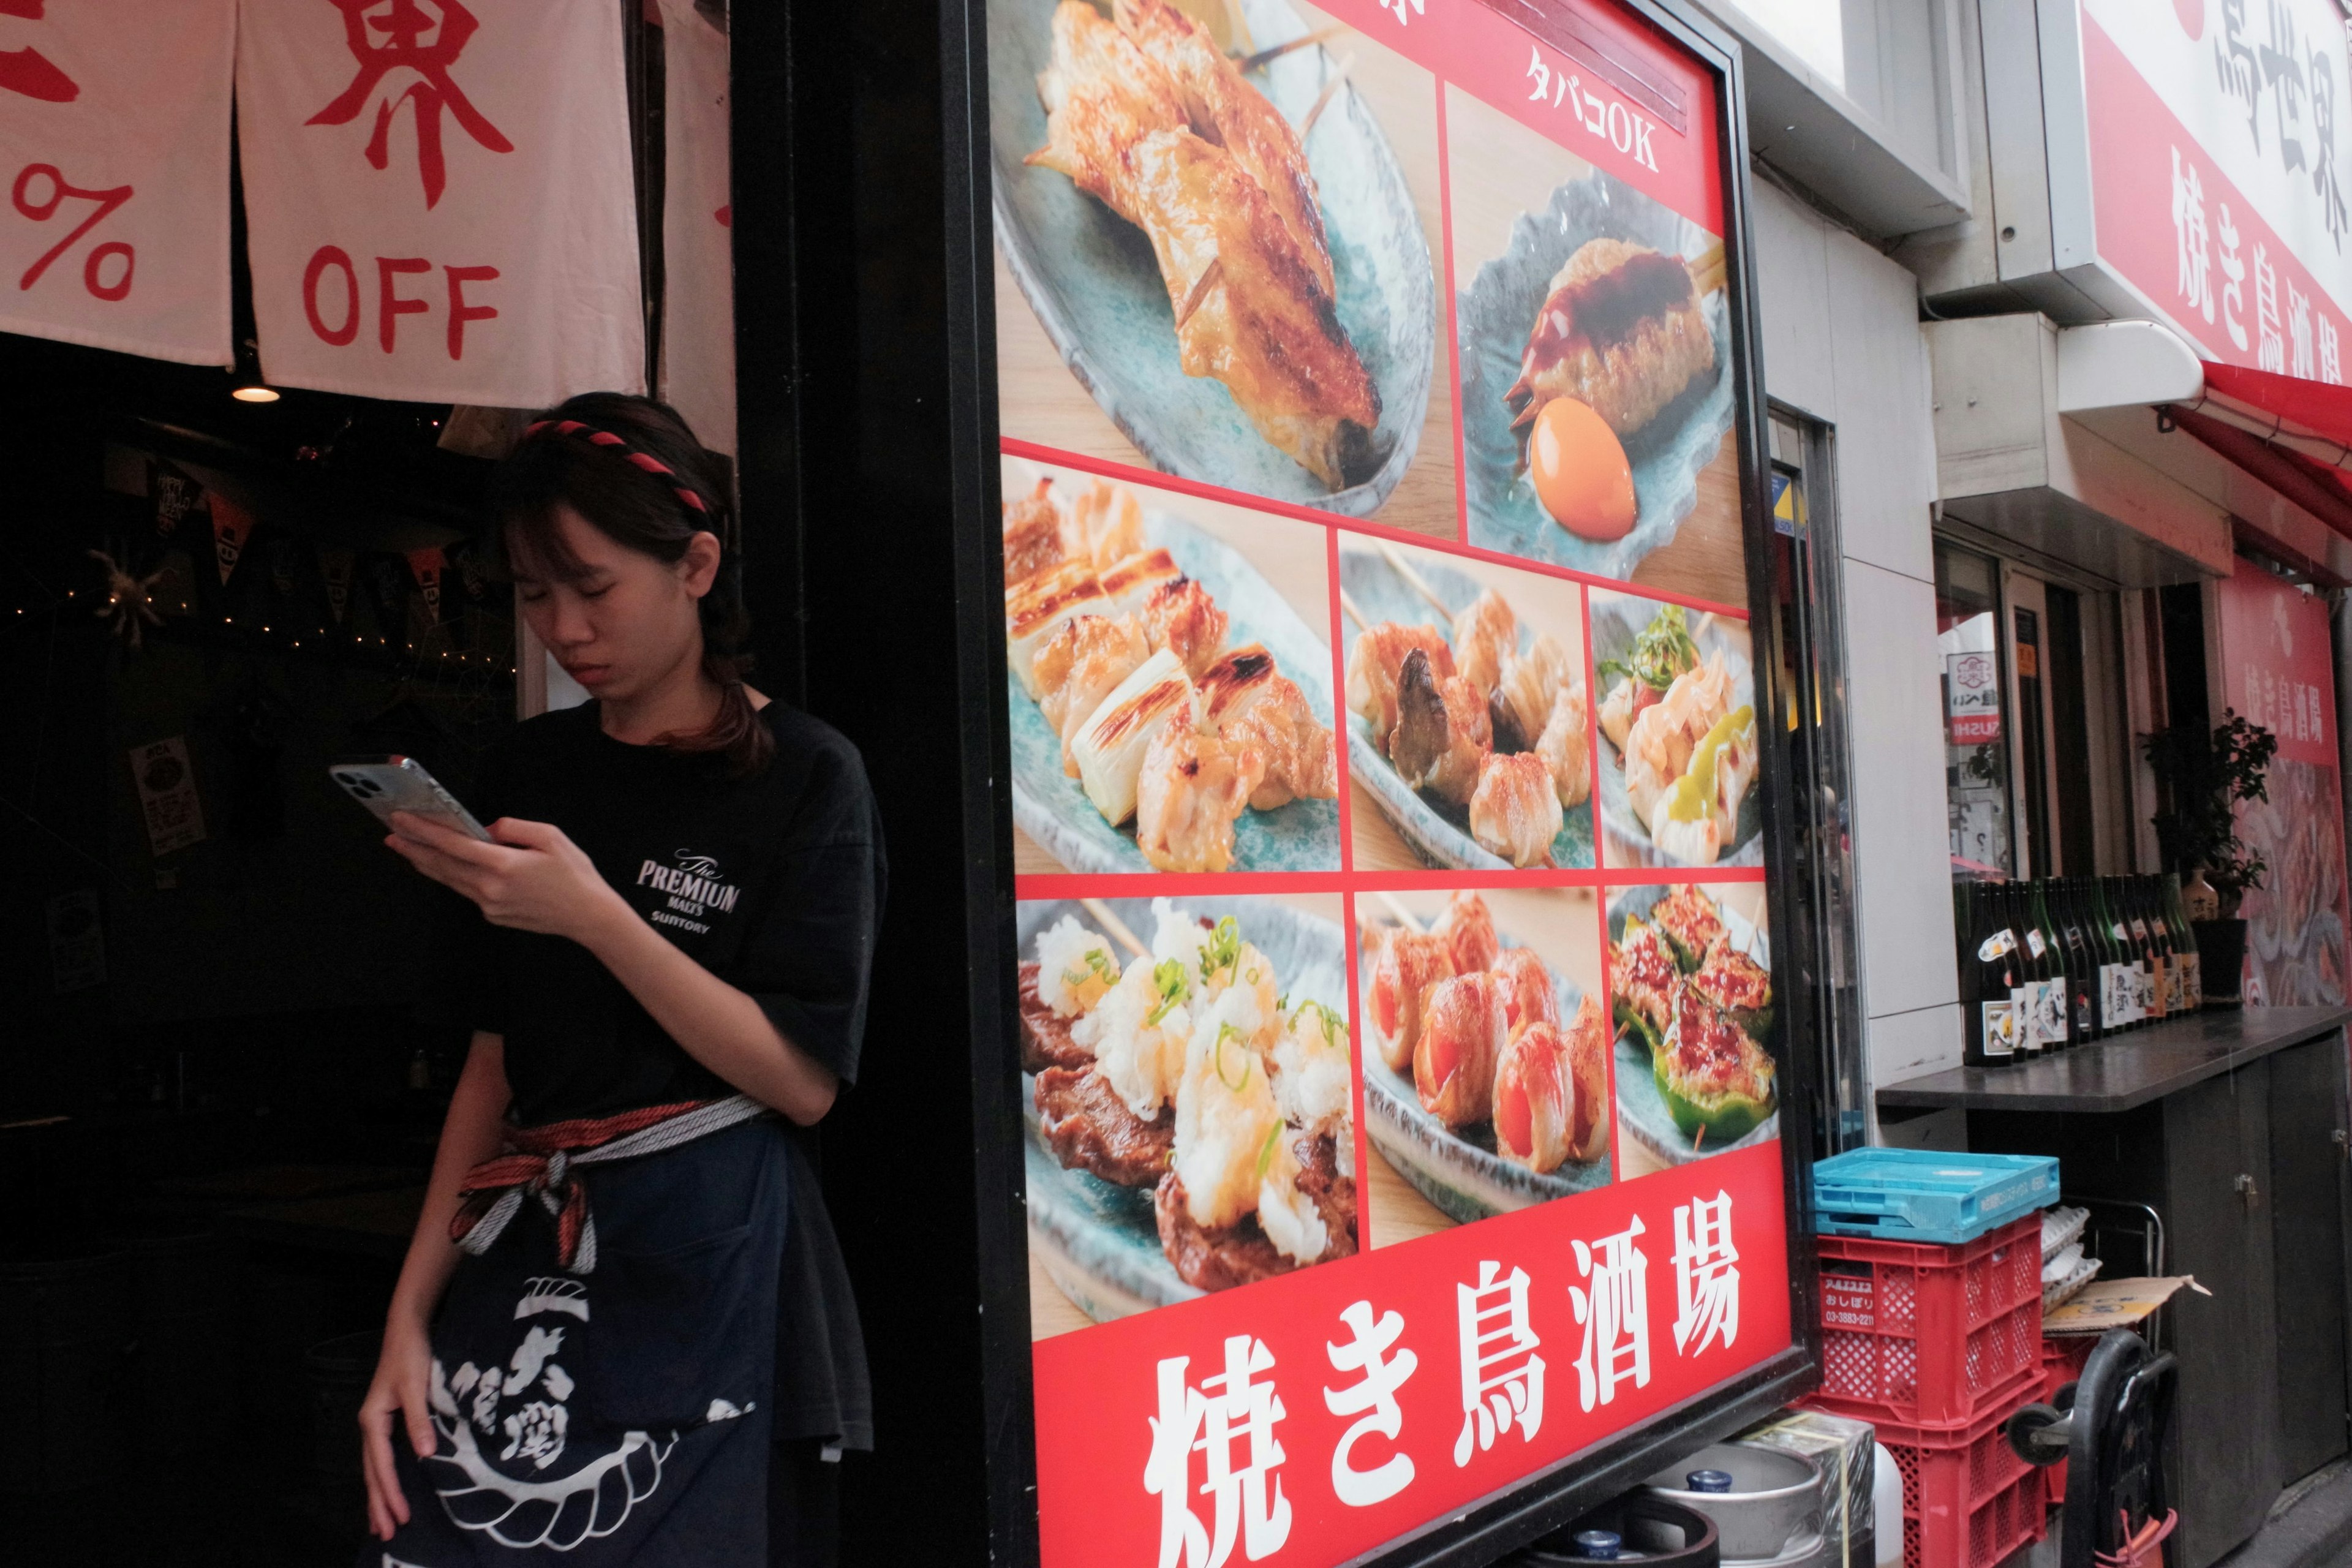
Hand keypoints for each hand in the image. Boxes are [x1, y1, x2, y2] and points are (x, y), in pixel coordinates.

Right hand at [359, 1309, 435, 1540]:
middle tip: (386, 1535)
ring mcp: (376, 1424)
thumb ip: (418, 1419)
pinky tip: (388, 1491)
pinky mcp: (386, 1421)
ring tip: (381, 1524)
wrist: (406, 1329)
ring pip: (374, 1468)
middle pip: (372, 1473)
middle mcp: (370, 1426)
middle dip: (378, 1504)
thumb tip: (425, 1454)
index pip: (382, 1465)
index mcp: (373, 1421)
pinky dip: (383, 1479)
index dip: (391, 1492)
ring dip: (378, 1496)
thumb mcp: (415, 1386)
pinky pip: (382, 1458)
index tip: (401, 1516)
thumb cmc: (410, 1355)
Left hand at [386, 812, 626, 943]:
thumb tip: (486, 829)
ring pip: (449, 880)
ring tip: (407, 848)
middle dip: (413, 847)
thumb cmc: (574, 874)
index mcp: (504, 865)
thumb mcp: (551, 836)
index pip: (453, 844)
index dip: (423, 830)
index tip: (402, 820)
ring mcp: (489, 905)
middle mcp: (490, 888)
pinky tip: (445, 866)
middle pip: (442, 864)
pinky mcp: (493, 915)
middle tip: (392, 834)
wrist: (588, 915)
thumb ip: (513, 827)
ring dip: (425, 863)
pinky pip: (466, 891)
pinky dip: (451, 876)